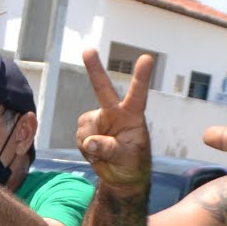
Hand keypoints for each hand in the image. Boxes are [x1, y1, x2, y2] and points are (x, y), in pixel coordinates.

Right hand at [74, 48, 154, 193]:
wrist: (121, 175)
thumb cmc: (132, 164)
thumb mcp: (126, 158)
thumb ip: (109, 149)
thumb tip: (89, 142)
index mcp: (132, 116)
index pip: (137, 95)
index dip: (141, 77)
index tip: (146, 58)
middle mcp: (115, 112)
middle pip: (103, 89)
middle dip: (94, 69)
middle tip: (88, 50)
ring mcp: (100, 119)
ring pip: (85, 126)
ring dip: (90, 143)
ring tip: (104, 153)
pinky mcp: (88, 128)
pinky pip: (79, 136)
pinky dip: (85, 148)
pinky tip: (96, 152)